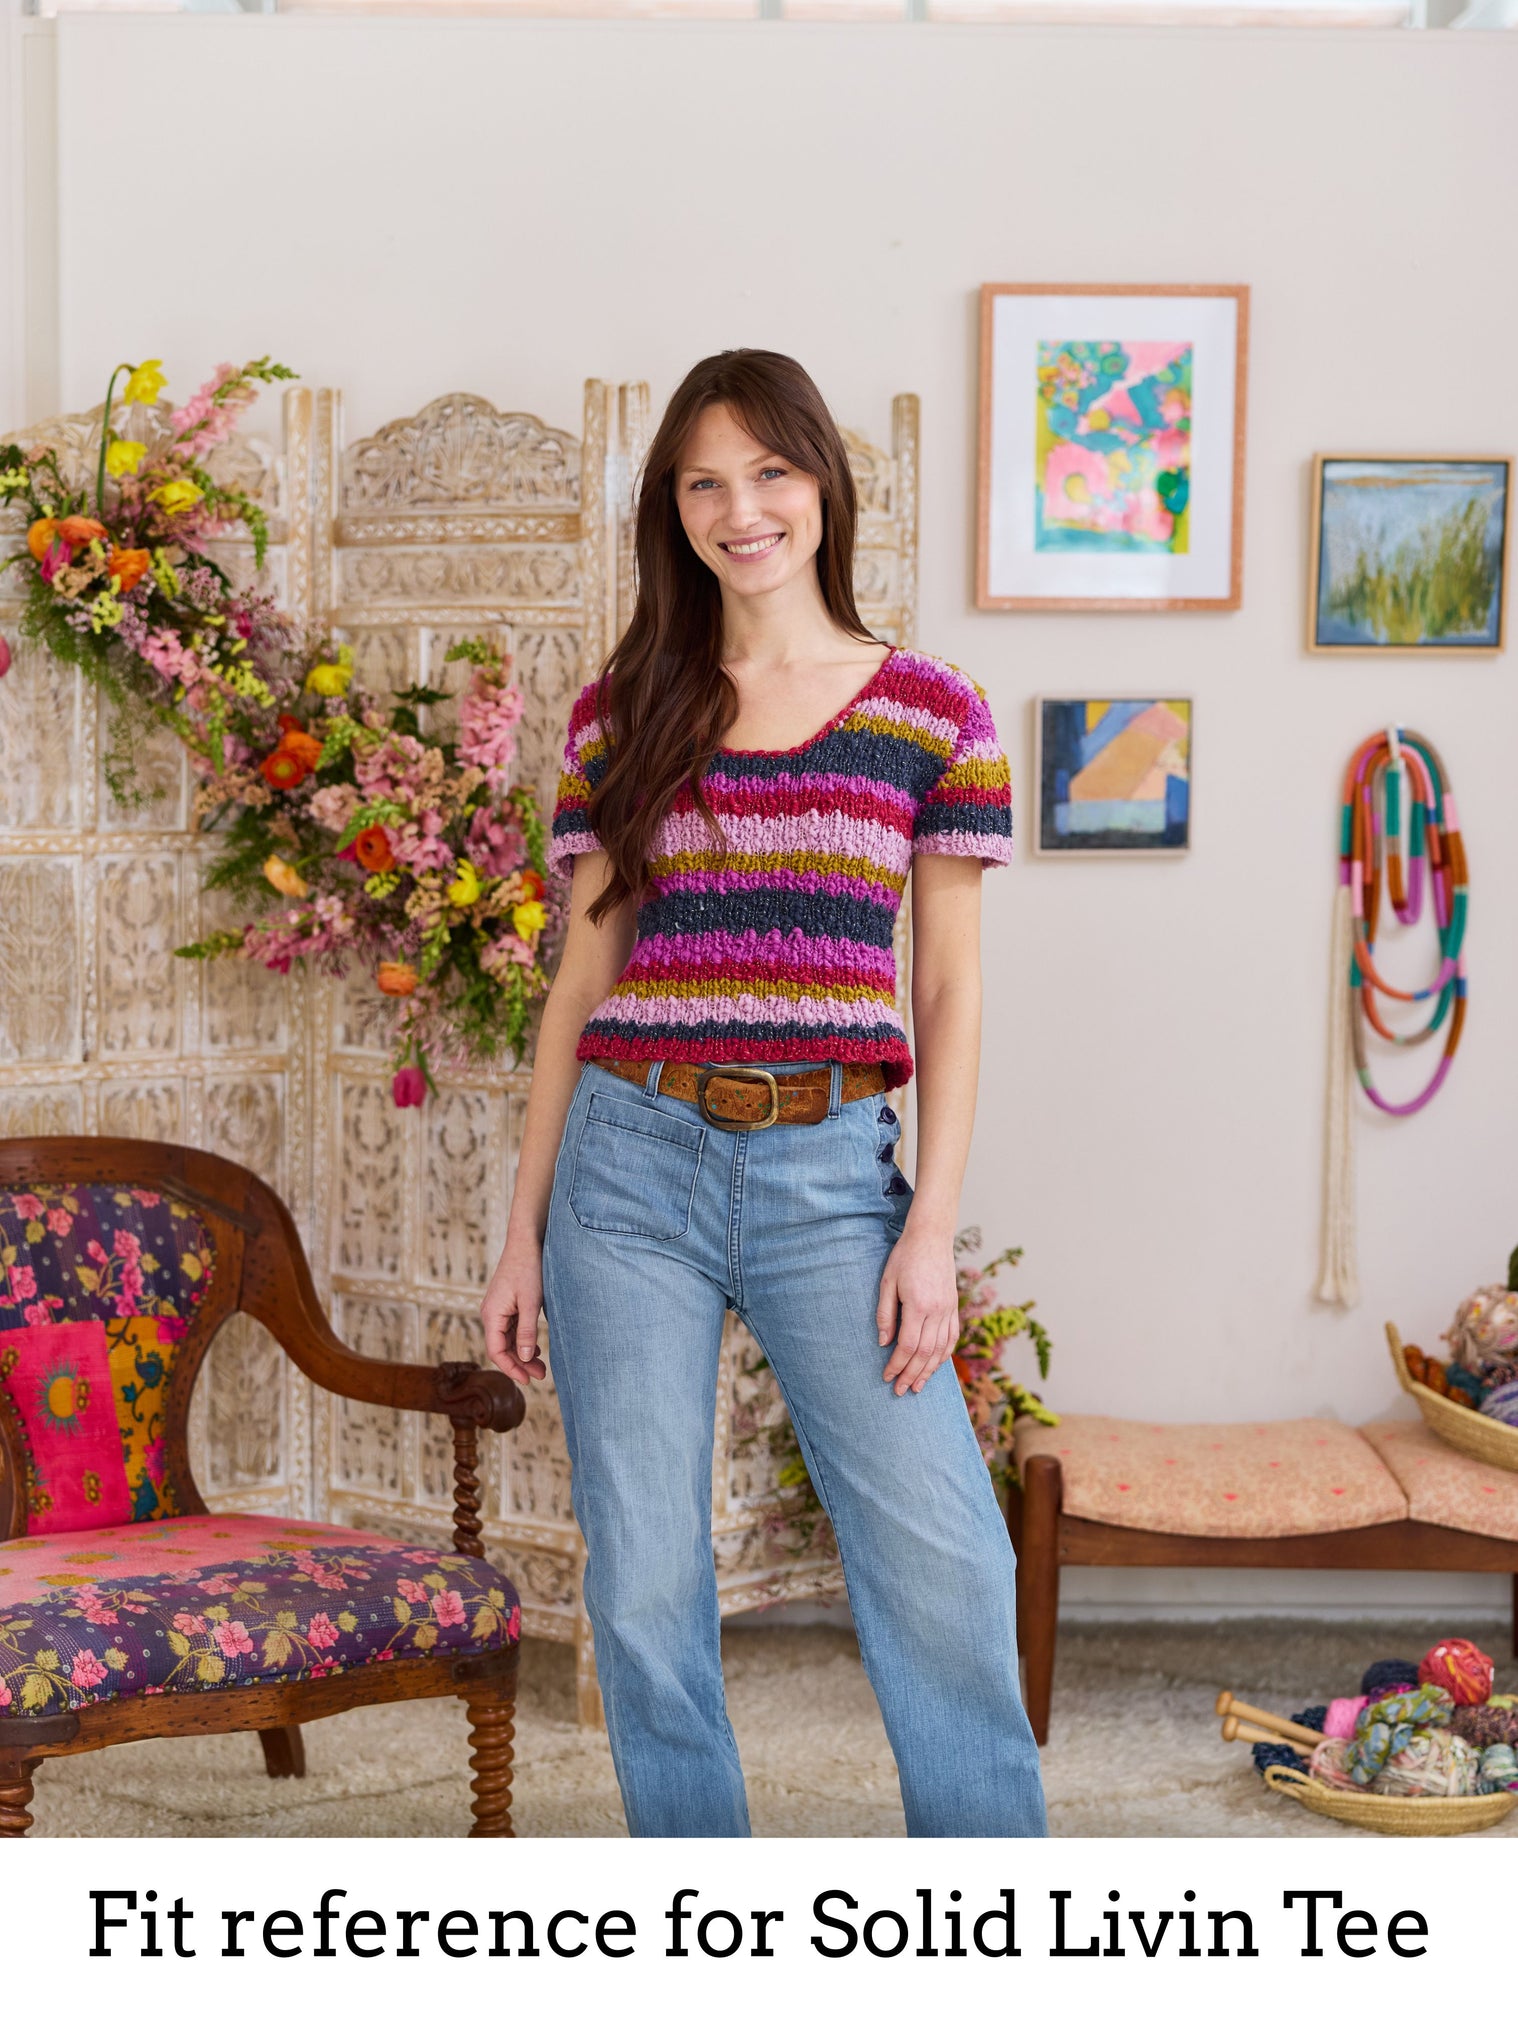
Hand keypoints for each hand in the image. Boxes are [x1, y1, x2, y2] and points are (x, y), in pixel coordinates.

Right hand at [480, 1236, 547, 1385]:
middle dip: (519, 1364)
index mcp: (492, 1315)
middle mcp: (490, 1314)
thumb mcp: (531, 1302)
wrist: (526, 1243)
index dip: (511, 1369)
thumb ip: (526, 1331)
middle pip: (502, 1348)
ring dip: (522, 1354)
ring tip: (540, 1366)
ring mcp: (498, 1310)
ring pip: (507, 1341)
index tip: (527, 1381)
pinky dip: (522, 1341)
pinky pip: (511, 1330)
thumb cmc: (528, 1269)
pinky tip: (535, 1348)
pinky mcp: (506, 1306)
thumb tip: (523, 1358)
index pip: (496, 1351)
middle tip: (540, 1376)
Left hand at [876, 1222, 957, 1395]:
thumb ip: (885, 1314)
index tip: (887, 1377)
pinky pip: (952, 1337)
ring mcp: (949, 1309)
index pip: (908, 1346)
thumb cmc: (904, 1257)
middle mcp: (938, 1311)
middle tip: (900, 1391)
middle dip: (912, 1375)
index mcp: (919, 1306)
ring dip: (929, 1371)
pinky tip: (936, 1366)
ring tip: (918, 1386)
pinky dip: (944, 1355)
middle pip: (925, 1353)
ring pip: (941, 1349)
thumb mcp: (887, 1282)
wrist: (931, 1237)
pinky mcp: (954, 1306)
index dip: (897, 1365)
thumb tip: (883, 1343)